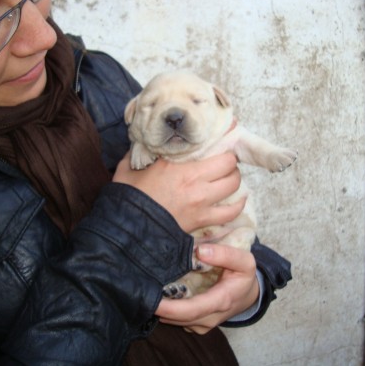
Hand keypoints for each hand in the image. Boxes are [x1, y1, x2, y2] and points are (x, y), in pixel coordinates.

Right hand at [113, 152, 245, 232]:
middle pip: (229, 164)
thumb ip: (140, 153)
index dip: (222, 139)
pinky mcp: (202, 220)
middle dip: (229, 161)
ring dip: (233, 180)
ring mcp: (201, 201)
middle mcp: (194, 180)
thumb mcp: (128, 167)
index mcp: (177, 164)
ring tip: (228, 179)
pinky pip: (230, 212)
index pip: (212, 145)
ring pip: (234, 184)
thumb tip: (144, 144)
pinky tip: (236, 201)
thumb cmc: (127, 197)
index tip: (224, 136)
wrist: (128, 229)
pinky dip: (236, 205)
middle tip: (223, 162)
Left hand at [155, 244, 258, 333]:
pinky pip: (178, 321)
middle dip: (159, 309)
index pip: (192, 310)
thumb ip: (226, 254)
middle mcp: (210, 317)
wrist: (249, 294)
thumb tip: (201, 251)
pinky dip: (167, 312)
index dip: (170, 308)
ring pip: (176, 321)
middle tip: (139, 292)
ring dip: (161, 310)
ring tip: (145, 291)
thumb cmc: (243, 275)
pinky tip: (158, 297)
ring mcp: (202, 324)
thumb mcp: (245, 261)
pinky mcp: (196, 324)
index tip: (152, 300)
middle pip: (179, 318)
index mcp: (221, 301)